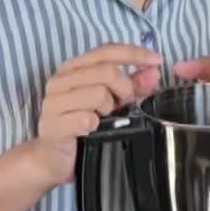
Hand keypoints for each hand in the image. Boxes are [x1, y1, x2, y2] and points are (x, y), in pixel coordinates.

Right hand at [29, 44, 161, 186]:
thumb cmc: (83, 126)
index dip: (134, 53)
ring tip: (101, 119)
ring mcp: (53, 101)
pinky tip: (89, 131)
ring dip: (108, 110)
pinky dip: (95, 126)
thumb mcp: (111, 102)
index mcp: (74, 68)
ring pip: (99, 93)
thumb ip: (132, 85)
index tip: (157, 61)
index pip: (107, 51)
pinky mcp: (52, 124)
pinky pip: (86, 119)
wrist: (53, 159)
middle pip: (107, 71)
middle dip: (124, 89)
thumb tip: (154, 73)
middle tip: (122, 105)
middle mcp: (61, 79)